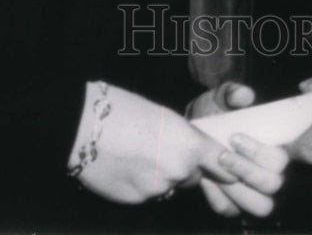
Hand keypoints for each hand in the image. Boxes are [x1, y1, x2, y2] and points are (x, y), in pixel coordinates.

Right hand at [73, 84, 238, 202]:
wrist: (84, 126)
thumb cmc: (124, 110)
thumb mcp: (165, 116)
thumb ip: (184, 138)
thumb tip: (192, 152)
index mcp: (189, 145)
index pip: (222, 164)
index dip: (224, 165)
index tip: (226, 166)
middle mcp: (178, 172)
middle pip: (194, 176)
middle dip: (186, 167)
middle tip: (164, 148)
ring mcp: (156, 190)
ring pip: (170, 186)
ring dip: (162, 175)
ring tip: (140, 153)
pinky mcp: (136, 201)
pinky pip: (148, 194)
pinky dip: (142, 183)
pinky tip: (127, 165)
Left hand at [189, 82, 287, 217]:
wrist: (193, 129)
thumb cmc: (215, 111)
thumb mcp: (222, 96)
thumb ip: (233, 92)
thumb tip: (245, 96)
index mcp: (273, 147)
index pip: (281, 160)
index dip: (260, 153)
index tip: (235, 137)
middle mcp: (269, 172)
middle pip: (273, 185)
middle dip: (247, 170)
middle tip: (222, 154)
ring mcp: (252, 191)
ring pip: (260, 206)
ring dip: (237, 189)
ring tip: (215, 167)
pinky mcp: (233, 202)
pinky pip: (229, 209)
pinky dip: (217, 196)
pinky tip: (205, 177)